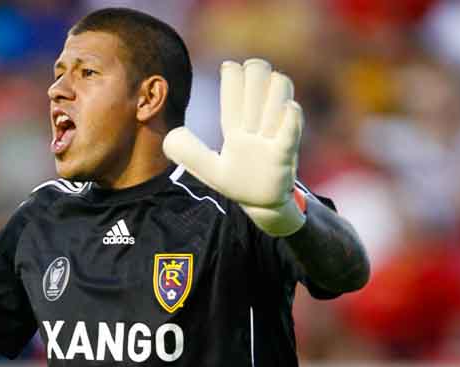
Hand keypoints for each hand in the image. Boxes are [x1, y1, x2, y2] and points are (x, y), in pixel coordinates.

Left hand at [163, 59, 304, 237]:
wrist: (263, 204)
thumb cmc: (239, 182)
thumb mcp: (211, 171)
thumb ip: (191, 154)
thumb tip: (168, 137)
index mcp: (235, 127)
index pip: (232, 92)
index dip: (231, 76)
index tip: (228, 68)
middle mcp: (255, 124)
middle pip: (258, 79)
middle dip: (254, 72)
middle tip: (252, 76)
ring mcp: (272, 135)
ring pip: (279, 91)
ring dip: (272, 92)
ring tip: (266, 113)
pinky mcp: (285, 152)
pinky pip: (291, 129)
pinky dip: (291, 116)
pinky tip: (289, 107)